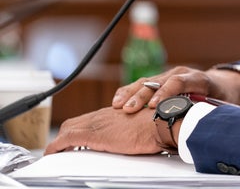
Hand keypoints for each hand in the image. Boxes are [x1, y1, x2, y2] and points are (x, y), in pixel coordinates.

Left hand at [44, 106, 161, 154]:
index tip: (74, 139)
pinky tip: (52, 153)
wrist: (160, 123)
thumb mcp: (141, 126)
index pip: (89, 119)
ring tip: (56, 152)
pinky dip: (56, 146)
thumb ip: (131, 131)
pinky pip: (67, 139)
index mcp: (115, 113)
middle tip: (61, 147)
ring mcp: (98, 123)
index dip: (78, 128)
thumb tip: (133, 140)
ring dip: (60, 141)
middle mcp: (104, 115)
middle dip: (65, 134)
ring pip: (68, 128)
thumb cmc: (157, 126)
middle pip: (75, 122)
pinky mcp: (94, 134)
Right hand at [112, 65, 239, 112]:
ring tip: (118, 106)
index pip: (179, 82)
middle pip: (158, 81)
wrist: (224, 84)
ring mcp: (170, 75)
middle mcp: (182, 73)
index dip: (165, 93)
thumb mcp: (222, 106)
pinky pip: (143, 84)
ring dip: (131, 94)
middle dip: (142, 95)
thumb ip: (211, 113)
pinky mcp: (162, 80)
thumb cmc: (223, 98)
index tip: (154, 106)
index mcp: (199, 79)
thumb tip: (205, 128)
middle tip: (129, 110)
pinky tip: (118, 102)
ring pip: (147, 81)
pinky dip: (130, 92)